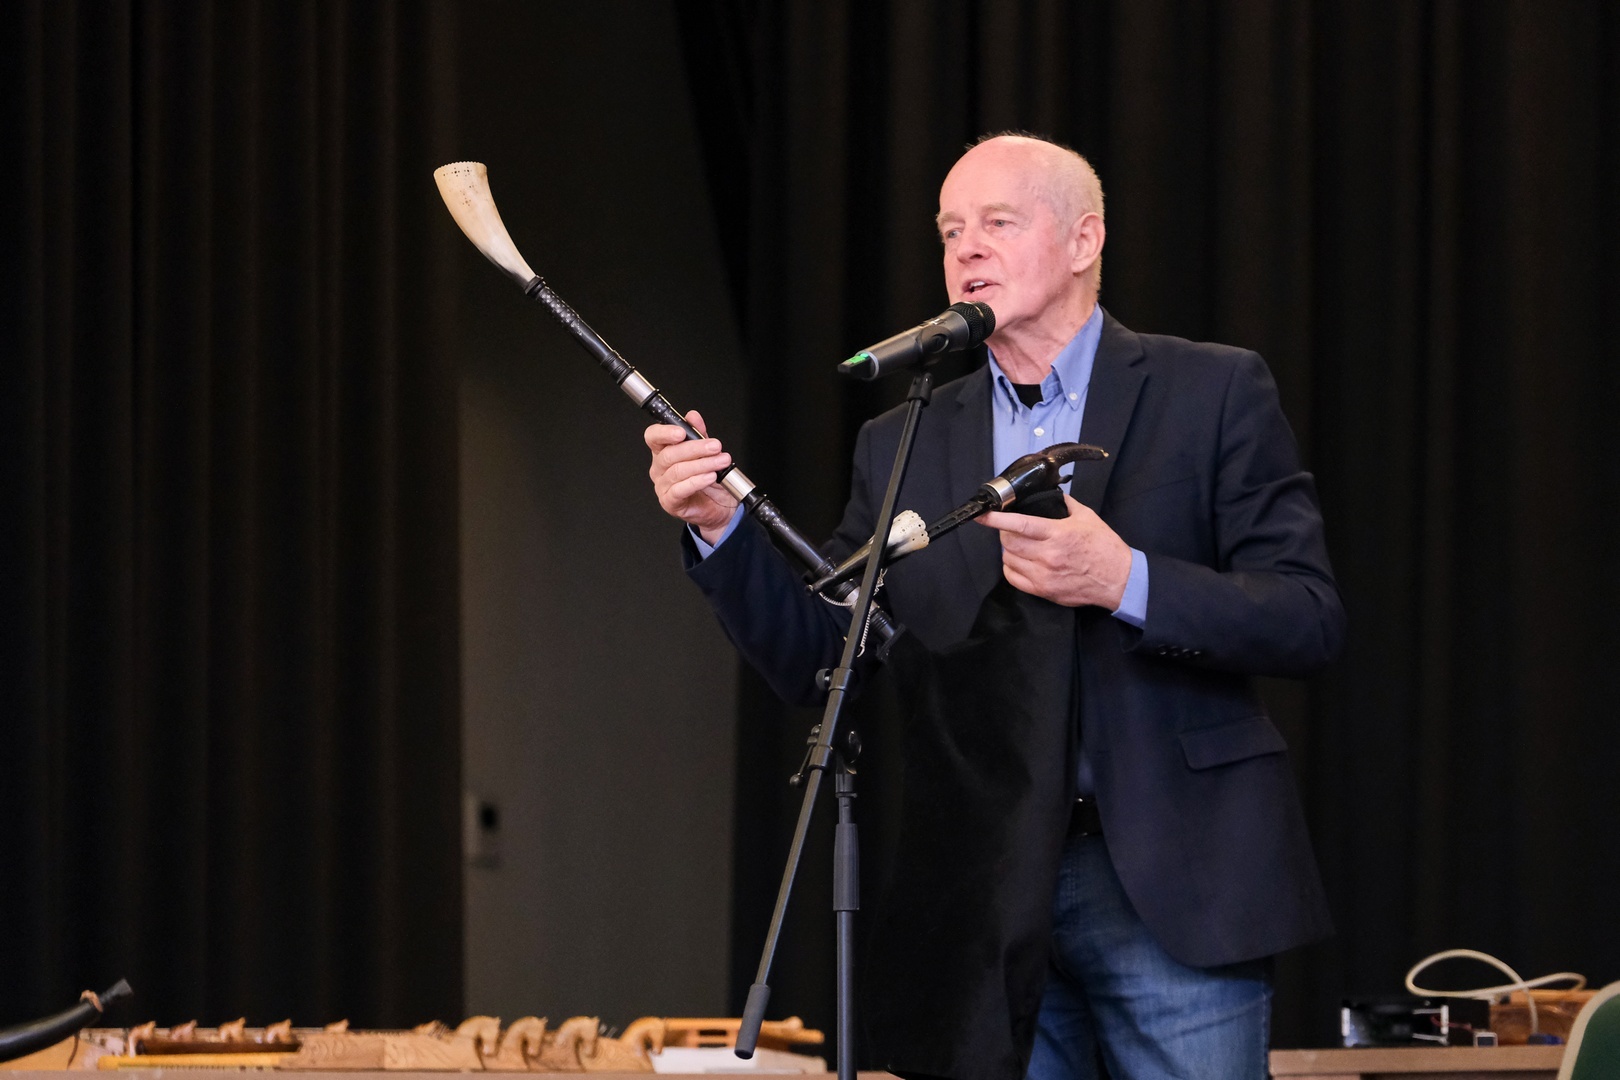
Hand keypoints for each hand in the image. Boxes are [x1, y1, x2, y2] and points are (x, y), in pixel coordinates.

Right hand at [644, 410, 738, 544]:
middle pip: (669, 454)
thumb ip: (699, 434)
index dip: (664, 432)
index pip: (653, 437)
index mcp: (663, 452)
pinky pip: (680, 490)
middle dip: (695, 448)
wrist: (720, 506)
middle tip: (715, 446)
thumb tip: (693, 416)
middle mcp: (659, 468)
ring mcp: (663, 486)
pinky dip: (697, 481)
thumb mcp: (707, 453)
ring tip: (720, 461)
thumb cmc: (710, 480)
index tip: (681, 431)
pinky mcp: (670, 502)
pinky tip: (710, 476)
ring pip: (677, 471)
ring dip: (702, 464)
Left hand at [978, 493, 1132, 608]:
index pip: (1020, 524)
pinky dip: (1010, 568)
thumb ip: (1066, 504)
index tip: (983, 515)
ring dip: (1008, 550)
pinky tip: (1019, 561)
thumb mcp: (1088, 517)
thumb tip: (1050, 494)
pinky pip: (1013, 579)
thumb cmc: (1104, 547)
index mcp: (1058, 534)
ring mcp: (1044, 575)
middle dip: (1005, 533)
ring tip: (1018, 545)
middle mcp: (1048, 555)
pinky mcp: (1044, 591)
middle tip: (1010, 529)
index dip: (997, 519)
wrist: (1119, 579)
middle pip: (1009, 543)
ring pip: (1009, 560)